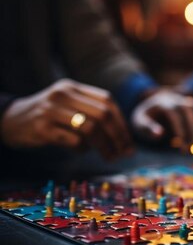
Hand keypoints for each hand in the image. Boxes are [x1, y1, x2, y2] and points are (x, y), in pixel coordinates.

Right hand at [0, 79, 132, 159]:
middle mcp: (63, 95)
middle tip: (124, 153)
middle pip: (103, 115)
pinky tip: (82, 151)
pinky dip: (83, 149)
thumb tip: (122, 137)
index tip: (128, 142)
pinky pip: (73, 140)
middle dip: (118, 137)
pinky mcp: (42, 128)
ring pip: (90, 128)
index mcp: (73, 87)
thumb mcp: (68, 105)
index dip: (122, 123)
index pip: (108, 101)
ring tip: (109, 156)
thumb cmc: (47, 116)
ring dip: (105, 146)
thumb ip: (92, 112)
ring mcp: (51, 110)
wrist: (9, 119)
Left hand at [132, 89, 192, 152]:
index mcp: (163, 103)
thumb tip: (160, 134)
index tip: (182, 145)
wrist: (156, 105)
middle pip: (190, 112)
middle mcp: (178, 100)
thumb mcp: (141, 122)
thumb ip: (147, 128)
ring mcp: (187, 103)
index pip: (175, 115)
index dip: (180, 129)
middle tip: (192, 150)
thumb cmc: (147, 118)